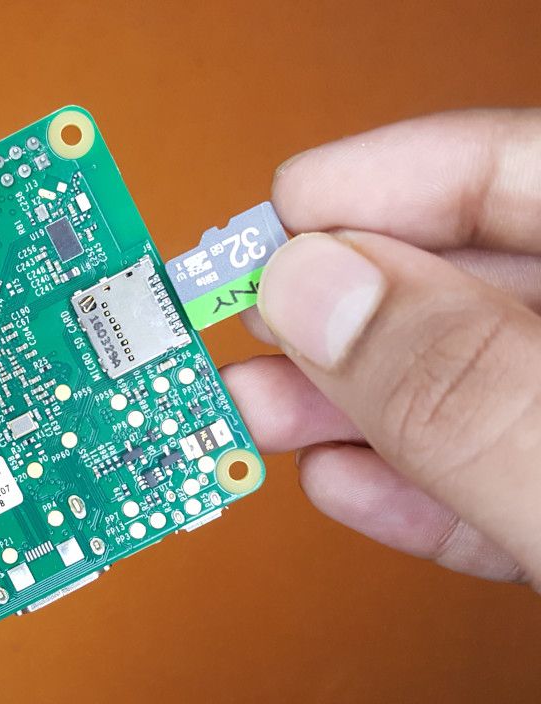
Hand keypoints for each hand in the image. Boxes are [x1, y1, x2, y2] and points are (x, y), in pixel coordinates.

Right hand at [223, 109, 540, 584]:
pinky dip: (415, 487)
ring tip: (255, 414)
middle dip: (337, 314)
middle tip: (239, 333)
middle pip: (469, 282)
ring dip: (349, 408)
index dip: (370, 189)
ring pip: (472, 385)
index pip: (508, 170)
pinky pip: (500, 475)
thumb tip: (320, 300)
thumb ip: (466, 387)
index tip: (264, 232)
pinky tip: (344, 483)